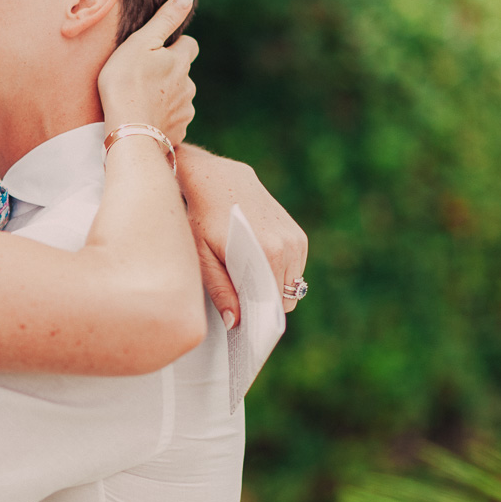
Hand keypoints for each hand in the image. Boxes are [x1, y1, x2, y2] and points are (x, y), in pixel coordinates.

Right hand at [98, 0, 197, 144]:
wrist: (128, 130)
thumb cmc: (126, 83)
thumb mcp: (140, 43)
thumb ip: (165, 19)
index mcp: (179, 61)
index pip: (189, 45)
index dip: (176, 46)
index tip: (159, 51)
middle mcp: (188, 85)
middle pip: (183, 74)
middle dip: (170, 73)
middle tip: (145, 78)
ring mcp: (185, 110)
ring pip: (180, 98)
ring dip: (167, 97)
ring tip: (143, 101)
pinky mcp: (178, 132)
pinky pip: (174, 121)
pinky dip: (164, 119)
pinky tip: (146, 120)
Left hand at [177, 147, 307, 327]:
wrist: (217, 179)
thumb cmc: (203, 218)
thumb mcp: (203, 256)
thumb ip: (220, 290)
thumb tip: (234, 322)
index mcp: (268, 253)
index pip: (273, 305)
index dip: (257, 316)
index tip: (241, 321)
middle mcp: (288, 246)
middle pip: (286, 298)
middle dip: (264, 302)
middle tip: (239, 298)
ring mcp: (296, 239)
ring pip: (293, 284)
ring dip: (273, 287)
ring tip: (244, 275)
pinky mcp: (297, 233)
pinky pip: (295, 268)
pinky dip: (279, 271)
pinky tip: (254, 260)